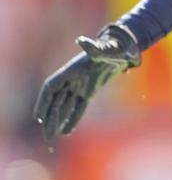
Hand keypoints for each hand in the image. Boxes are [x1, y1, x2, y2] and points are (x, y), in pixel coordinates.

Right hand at [34, 24, 140, 140]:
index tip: (38, 117)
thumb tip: (82, 41)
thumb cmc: (116, 48)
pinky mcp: (89, 90)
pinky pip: (78, 107)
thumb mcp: (107, 50)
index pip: (51, 87)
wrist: (125, 49)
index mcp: (72, 69)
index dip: (43, 101)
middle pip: (56, 100)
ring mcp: (80, 85)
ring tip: (51, 138)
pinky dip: (72, 119)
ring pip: (65, 106)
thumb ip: (95, 49)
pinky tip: (66, 132)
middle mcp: (72, 78)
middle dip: (50, 118)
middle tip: (47, 136)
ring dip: (58, 121)